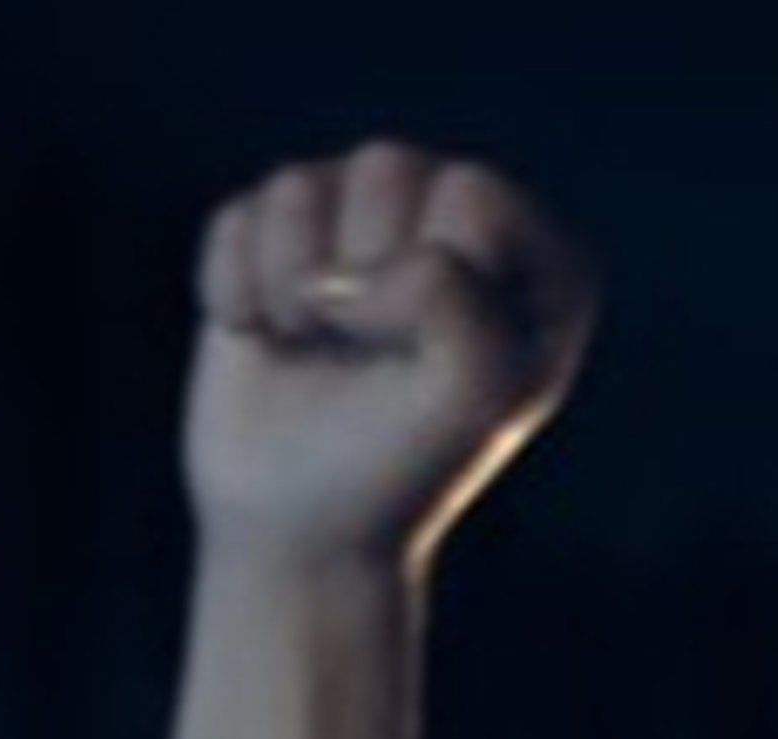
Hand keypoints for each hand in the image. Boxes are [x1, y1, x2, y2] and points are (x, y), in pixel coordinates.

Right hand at [186, 140, 598, 571]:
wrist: (309, 529)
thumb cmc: (406, 466)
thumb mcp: (469, 392)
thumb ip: (453, 298)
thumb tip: (345, 270)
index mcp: (538, 265)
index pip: (474, 194)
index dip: (440, 278)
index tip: (438, 363)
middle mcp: (452, 227)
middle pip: (386, 168)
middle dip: (366, 279)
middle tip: (374, 359)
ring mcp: (359, 226)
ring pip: (303, 186)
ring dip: (298, 290)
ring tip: (324, 350)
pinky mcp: (275, 240)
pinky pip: (239, 219)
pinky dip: (242, 294)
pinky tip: (274, 343)